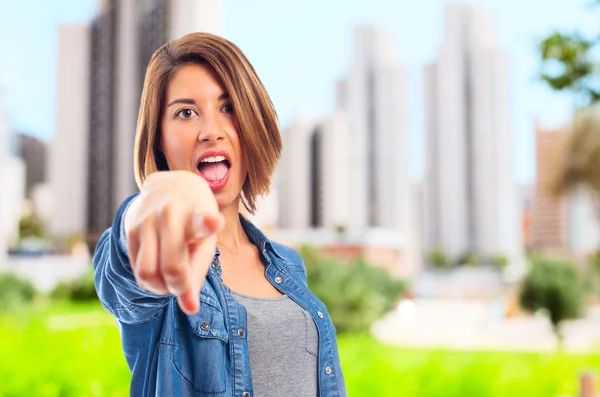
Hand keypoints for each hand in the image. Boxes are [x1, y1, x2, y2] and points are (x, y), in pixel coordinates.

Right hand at [124, 170, 223, 313]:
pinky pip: (136, 270)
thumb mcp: (204, 244)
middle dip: (178, 287)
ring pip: (147, 273)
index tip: (214, 221)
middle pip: (171, 267)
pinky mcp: (130, 229)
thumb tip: (190, 310)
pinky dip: (149, 281)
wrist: (170, 187)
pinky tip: (158, 270)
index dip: (208, 223)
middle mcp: (171, 215)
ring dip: (160, 288)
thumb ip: (197, 276)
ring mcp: (147, 220)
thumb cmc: (195, 223)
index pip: (202, 220)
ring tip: (170, 281)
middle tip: (183, 284)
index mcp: (198, 215)